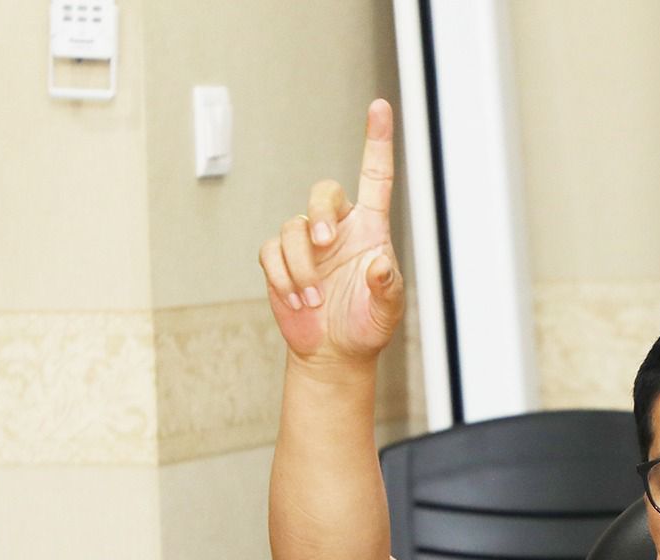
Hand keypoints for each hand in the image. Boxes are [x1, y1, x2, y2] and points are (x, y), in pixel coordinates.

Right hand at [259, 98, 404, 362]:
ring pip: (293, 228)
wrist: (333, 352)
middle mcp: (338, 227)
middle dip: (321, 214)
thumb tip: (378, 263)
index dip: (377, 142)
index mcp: (370, 229)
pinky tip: (299, 301)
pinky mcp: (279, 259)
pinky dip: (283, 278)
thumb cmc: (366, 325)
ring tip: (315, 299)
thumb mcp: (388, 311)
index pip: (375, 177)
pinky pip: (271, 252)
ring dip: (302, 267)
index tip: (380, 107)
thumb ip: (387, 287)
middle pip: (323, 191)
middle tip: (325, 245)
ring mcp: (306, 242)